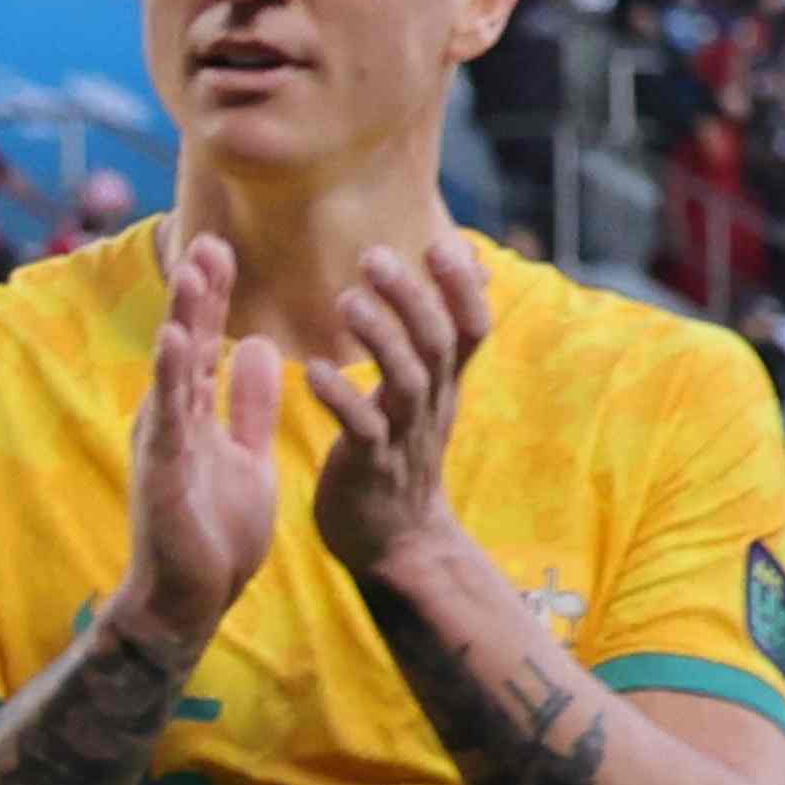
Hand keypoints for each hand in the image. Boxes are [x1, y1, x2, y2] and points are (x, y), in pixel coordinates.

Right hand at [119, 222, 289, 652]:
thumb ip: (252, 403)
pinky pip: (167, 414)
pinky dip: (168, 374)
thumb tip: (265, 347)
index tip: (223, 247)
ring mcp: (162, 441)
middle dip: (196, 292)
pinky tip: (173, 338)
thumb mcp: (246, 453)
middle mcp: (169, 418)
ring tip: (192, 271)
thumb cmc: (214, 532)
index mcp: (190, 413)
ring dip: (182, 317)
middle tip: (207, 238)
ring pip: (172, 368)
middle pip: (182, 342)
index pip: (201, 342)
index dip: (212, 296)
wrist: (192, 598)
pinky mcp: (161, 468)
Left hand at [294, 231, 483, 577]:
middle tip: (373, 256)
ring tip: (345, 301)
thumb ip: (437, 342)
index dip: (462, 287)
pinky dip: (341, 398)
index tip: (443, 242)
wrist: (396, 543)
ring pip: (405, 379)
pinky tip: (313, 372)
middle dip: (410, 296)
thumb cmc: (400, 457)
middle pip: (437, 342)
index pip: (471, 327)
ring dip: (378, 337)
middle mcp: (431, 404)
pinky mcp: (370, 467)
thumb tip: (467, 280)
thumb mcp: (427, 397)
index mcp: (442, 385)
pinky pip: (362, 429)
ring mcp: (403, 435)